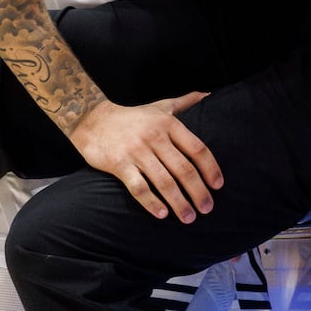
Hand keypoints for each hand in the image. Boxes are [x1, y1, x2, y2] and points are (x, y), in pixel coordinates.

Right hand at [69, 92, 217, 221]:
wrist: (92, 118)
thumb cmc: (133, 116)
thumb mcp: (161, 106)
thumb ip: (185, 101)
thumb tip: (208, 92)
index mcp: (169, 124)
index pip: (197, 148)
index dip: (210, 168)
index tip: (218, 185)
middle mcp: (155, 137)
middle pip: (184, 169)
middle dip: (198, 191)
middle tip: (207, 209)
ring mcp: (136, 151)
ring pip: (164, 181)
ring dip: (179, 202)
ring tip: (189, 217)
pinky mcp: (119, 164)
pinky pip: (138, 187)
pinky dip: (151, 202)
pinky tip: (162, 214)